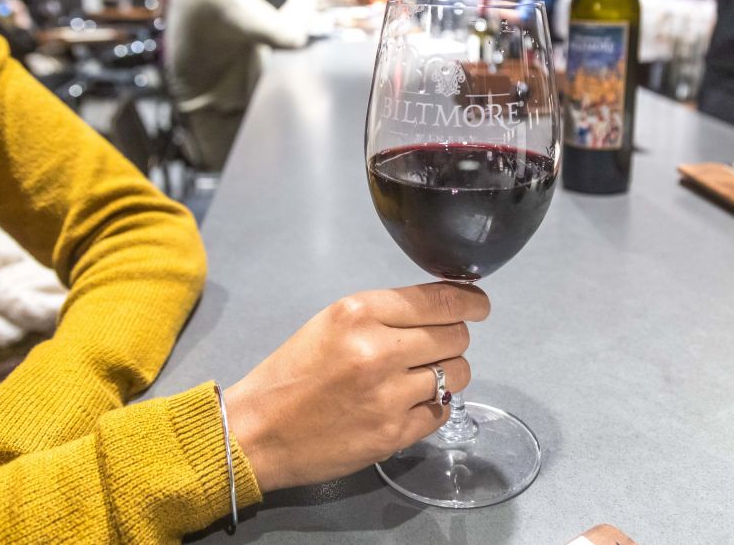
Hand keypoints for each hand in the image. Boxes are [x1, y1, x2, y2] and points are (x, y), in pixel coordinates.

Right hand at [223, 282, 488, 491]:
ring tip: (420, 377)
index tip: (478, 305)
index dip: (469, 302)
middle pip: (456, 336)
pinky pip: (441, 411)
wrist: (256, 432)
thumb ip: (384, 314)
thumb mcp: (331, 323)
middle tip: (436, 346)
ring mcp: (389, 395)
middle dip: (453, 339)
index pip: (440, 300)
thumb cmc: (290, 375)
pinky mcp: (393, 434)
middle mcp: (378, 350)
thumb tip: (439, 310)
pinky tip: (409, 404)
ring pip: (458, 373)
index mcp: (359, 313)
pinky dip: (433, 405)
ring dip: (449, 373)